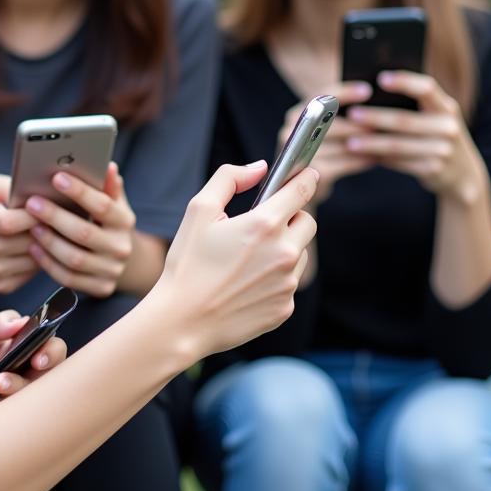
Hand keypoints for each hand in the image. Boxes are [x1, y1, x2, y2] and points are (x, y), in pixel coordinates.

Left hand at [0, 311, 67, 432]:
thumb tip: (19, 321)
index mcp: (27, 355)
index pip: (54, 351)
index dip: (51, 354)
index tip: (37, 359)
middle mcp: (29, 382)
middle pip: (44, 385)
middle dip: (18, 384)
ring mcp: (18, 408)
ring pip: (19, 409)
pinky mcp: (5, 431)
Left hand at [23, 163, 135, 297]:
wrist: (117, 258)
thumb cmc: (106, 221)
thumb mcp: (112, 202)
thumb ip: (107, 185)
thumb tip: (108, 166)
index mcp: (125, 221)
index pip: (102, 205)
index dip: (79, 192)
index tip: (56, 177)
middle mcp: (121, 248)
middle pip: (84, 233)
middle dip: (55, 217)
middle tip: (32, 203)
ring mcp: (111, 271)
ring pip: (74, 259)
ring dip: (49, 242)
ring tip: (31, 225)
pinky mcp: (100, 288)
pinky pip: (68, 278)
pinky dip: (48, 263)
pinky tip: (34, 248)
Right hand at [154, 160, 317, 360]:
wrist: (183, 321)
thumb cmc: (188, 263)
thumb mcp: (199, 210)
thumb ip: (229, 179)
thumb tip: (260, 169)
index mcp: (264, 225)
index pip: (302, 191)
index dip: (305, 178)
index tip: (306, 174)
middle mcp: (284, 254)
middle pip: (307, 222)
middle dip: (291, 216)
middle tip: (263, 223)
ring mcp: (287, 283)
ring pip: (300, 253)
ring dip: (284, 248)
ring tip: (247, 258)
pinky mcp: (285, 308)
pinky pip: (288, 282)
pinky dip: (275, 277)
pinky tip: (246, 282)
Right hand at [276, 82, 374, 204]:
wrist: (297, 190)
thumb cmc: (316, 154)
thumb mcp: (319, 132)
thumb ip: (333, 117)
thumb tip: (370, 103)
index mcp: (296, 115)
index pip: (320, 97)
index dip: (345, 92)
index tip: (368, 90)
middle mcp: (291, 131)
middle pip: (332, 124)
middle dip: (360, 123)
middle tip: (383, 122)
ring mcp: (299, 154)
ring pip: (342, 145)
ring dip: (366, 143)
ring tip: (387, 140)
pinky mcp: (311, 173)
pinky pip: (345, 163)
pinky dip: (362, 161)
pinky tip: (376, 158)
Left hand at [345, 70, 488, 200]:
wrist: (464, 173)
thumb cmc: (437, 134)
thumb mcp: (436, 116)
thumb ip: (416, 103)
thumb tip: (371, 90)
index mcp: (447, 107)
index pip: (427, 88)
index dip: (405, 82)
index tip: (381, 78)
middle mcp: (448, 127)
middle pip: (405, 120)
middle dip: (375, 117)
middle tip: (351, 114)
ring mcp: (443, 150)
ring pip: (398, 145)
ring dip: (371, 143)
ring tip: (349, 142)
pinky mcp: (434, 170)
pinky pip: (400, 163)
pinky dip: (379, 158)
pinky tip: (362, 156)